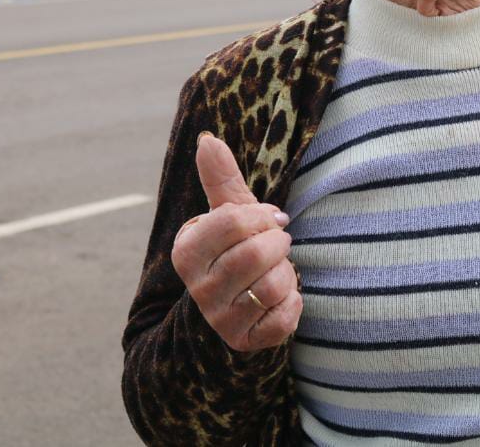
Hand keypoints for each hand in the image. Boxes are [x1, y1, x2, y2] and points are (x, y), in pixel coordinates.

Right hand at [170, 132, 301, 352]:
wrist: (235, 308)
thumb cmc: (236, 249)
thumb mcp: (229, 213)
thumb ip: (221, 178)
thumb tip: (207, 139)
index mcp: (187, 250)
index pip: (232, 221)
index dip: (262, 216)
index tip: (270, 220)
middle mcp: (197, 287)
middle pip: (254, 254)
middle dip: (278, 245)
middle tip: (277, 246)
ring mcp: (219, 318)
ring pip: (272, 286)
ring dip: (287, 274)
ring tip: (276, 272)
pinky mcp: (244, 341)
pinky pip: (284, 318)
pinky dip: (292, 304)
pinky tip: (280, 300)